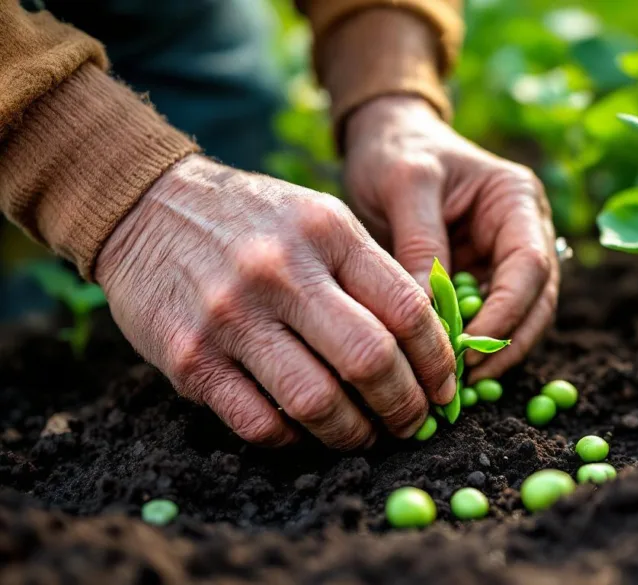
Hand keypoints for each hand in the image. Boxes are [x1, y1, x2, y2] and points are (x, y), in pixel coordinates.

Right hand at [95, 155, 455, 448]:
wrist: (146, 206)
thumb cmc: (254, 220)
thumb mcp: (320, 218)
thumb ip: (372, 272)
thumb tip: (430, 344)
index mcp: (327, 231)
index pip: (407, 308)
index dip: (437, 359)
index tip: (445, 386)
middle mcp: (281, 272)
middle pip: (371, 360)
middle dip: (406, 406)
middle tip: (414, 422)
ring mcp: (231, 316)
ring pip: (317, 401)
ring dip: (354, 434)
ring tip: (367, 435)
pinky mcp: (189, 357)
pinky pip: (258, 422)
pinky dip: (293, 440)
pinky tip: (306, 432)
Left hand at [344, 96, 558, 380]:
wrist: (384, 141)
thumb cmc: (397, 151)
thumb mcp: (405, 184)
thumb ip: (420, 243)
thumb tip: (429, 314)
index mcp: (517, 201)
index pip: (530, 265)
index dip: (508, 312)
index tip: (470, 346)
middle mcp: (523, 233)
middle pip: (535, 301)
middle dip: (505, 343)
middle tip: (465, 379)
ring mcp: (504, 260)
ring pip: (519, 320)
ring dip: (493, 354)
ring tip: (455, 384)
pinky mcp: (481, 281)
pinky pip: (487, 322)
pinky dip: (472, 348)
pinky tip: (446, 371)